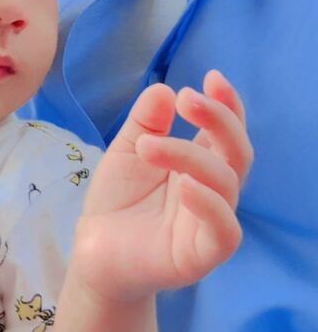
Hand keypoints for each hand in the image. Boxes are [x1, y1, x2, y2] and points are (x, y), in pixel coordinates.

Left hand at [73, 70, 252, 302]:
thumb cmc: (117, 199)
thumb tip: (164, 89)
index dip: (227, 104)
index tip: (212, 77)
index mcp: (199, 163)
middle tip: (187, 98)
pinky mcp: (201, 254)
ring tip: (148, 147)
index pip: (226, 131)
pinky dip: (209, 205)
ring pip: (225, 183)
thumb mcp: (128, 150)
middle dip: (220, 119)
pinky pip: (223, 231)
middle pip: (237, 152)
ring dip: (189, 155)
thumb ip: (146, 122)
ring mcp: (209, 221)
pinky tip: (184, 186)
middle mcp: (212, 189)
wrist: (95, 249)